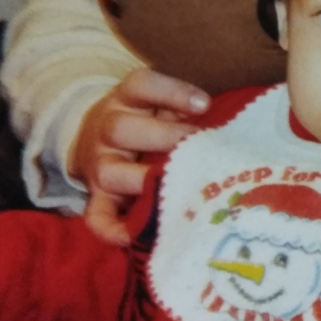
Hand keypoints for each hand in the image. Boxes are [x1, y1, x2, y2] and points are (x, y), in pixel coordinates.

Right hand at [70, 68, 209, 243]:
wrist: (96, 138)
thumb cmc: (146, 120)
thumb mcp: (160, 103)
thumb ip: (185, 109)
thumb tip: (225, 127)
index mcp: (126, 99)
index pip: (142, 85)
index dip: (172, 92)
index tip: (204, 105)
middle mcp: (106, 128)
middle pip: (121, 129)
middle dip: (163, 139)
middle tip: (198, 149)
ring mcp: (98, 164)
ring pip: (109, 173)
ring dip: (143, 182)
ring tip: (178, 189)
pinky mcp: (95, 195)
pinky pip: (95, 215)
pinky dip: (111, 229)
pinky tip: (133, 236)